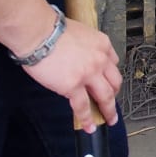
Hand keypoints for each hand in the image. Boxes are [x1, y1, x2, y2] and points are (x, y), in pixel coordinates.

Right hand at [21, 17, 122, 133]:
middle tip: (113, 103)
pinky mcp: (73, 86)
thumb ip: (85, 47)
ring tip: (109, 119)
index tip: (109, 82)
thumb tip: (80, 57)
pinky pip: (83, 106)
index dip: (111, 75)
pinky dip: (87, 119)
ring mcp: (88, 74)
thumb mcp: (80, 32)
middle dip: (115, 94)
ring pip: (105, 96)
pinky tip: (90, 126)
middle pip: (114, 81)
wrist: (40, 33)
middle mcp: (100, 59)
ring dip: (109, 110)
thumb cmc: (52, 30)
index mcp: (102, 44)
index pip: (113, 63)